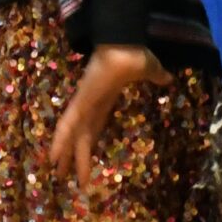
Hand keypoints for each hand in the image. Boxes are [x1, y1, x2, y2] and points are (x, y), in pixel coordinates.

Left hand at [48, 45, 171, 188]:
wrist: (125, 46)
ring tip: (57, 174)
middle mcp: (90, 106)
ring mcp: (83, 105)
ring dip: (64, 155)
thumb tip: (168, 77)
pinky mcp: (80, 103)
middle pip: (80, 137)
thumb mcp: (149, 70)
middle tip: (64, 176)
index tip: (83, 157)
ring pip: (70, 135)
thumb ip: (156, 76)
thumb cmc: (134, 56)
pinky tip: (53, 158)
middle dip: (74, 157)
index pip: (92, 127)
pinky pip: (67, 126)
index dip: (87, 143)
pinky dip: (60, 141)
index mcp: (103, 101)